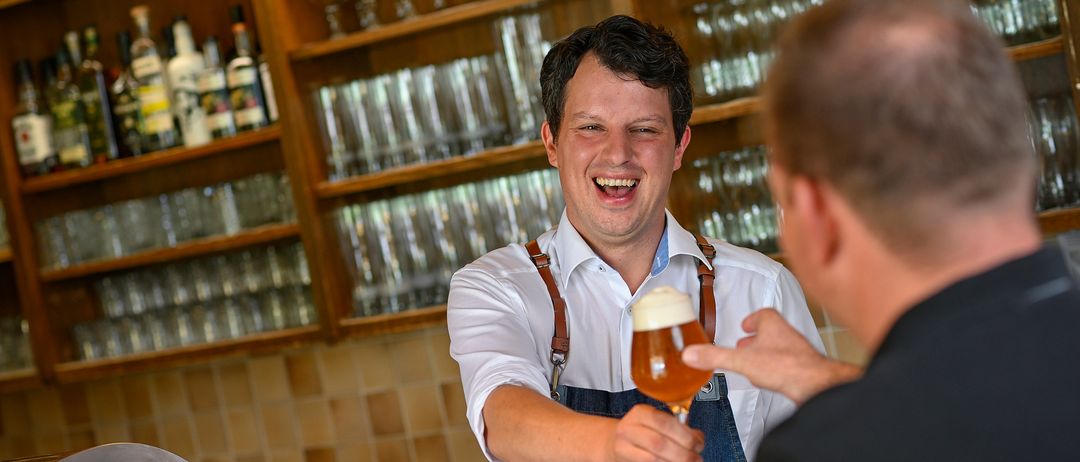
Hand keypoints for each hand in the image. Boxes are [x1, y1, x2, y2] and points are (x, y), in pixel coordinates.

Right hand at [607, 404, 704, 461]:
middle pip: (659, 443)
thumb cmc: (642, 431)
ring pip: (653, 458)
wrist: (614, 442)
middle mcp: (628, 429)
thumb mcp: (656, 422)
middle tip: (697, 457)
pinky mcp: (624, 461)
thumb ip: (677, 427)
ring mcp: (623, 447)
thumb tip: (698, 437)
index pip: (664, 422)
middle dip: (683, 452)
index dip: (685, 435)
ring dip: (677, 461)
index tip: (699, 443)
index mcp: (640, 413)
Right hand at [681, 308, 861, 404]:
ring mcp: (798, 352)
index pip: (763, 314)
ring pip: (780, 348)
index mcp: (773, 325)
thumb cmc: (786, 366)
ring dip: (767, 353)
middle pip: (772, 331)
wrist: (815, 385)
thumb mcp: (741, 360)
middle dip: (758, 337)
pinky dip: (776, 369)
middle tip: (747, 343)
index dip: (752, 319)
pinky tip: (770, 380)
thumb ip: (715, 356)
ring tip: (755, 362)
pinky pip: (787, 365)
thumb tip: (691, 353)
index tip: (745, 324)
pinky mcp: (803, 368)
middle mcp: (788, 335)